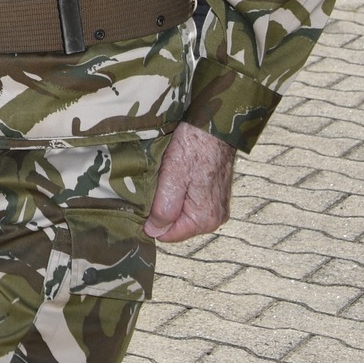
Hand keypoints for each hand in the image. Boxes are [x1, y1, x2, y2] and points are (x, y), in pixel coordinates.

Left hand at [145, 123, 236, 241]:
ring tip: (168, 179)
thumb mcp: (171, 180)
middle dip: (162, 210)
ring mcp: (217, 207)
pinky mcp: (215, 195)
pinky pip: (191, 203)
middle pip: (176, 225)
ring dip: (171, 200)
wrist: (213, 127)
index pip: (169, 235)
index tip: (146, 201)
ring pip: (182, 213)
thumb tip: (153, 232)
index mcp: (205, 219)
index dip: (153, 221)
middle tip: (158, 185)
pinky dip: (180, 193)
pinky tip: (177, 177)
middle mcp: (215, 218)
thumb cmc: (193, 149)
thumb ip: (163, 210)